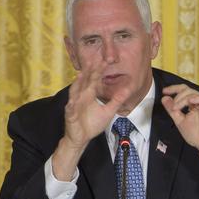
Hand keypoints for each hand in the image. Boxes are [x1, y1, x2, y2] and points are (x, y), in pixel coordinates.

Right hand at [50, 62, 130, 180]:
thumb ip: (116, 100)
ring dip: (77, 84)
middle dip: (88, 72)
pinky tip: (72, 102)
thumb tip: (127, 90)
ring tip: (80, 74)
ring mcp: (74, 105)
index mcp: (89, 94)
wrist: (81, 138)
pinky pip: (71, 110)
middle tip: (93, 59)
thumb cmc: (91, 124)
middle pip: (85, 82)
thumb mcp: (108, 111)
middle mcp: (81, 97)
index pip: (94, 80)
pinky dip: (71, 106)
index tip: (105, 60)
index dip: (99, 70)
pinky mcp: (70, 115)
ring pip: (75, 92)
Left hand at [160, 84, 198, 162]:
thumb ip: (172, 110)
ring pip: (196, 94)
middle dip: (178, 96)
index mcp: (193, 104)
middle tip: (173, 107)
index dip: (174, 89)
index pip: (184, 91)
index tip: (164, 91)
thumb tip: (164, 99)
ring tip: (177, 107)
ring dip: (184, 98)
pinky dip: (198, 98)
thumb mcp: (179, 121)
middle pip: (189, 90)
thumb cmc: (197, 135)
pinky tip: (191, 100)